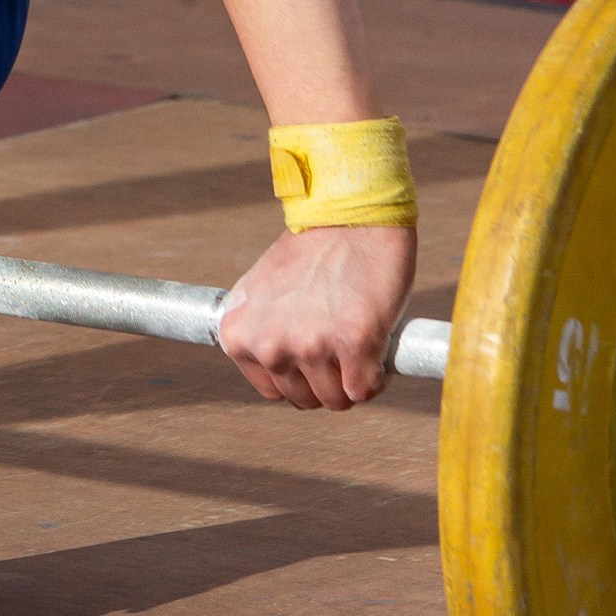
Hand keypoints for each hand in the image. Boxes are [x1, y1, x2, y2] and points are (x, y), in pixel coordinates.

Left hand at [214, 220, 415, 409]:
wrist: (350, 215)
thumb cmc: (311, 251)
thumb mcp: (262, 291)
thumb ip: (259, 331)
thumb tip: (266, 366)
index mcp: (239, 334)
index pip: (272, 391)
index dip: (298, 377)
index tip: (314, 353)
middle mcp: (268, 344)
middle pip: (305, 400)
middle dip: (327, 380)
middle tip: (340, 346)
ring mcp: (310, 345)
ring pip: (337, 400)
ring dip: (352, 380)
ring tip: (356, 341)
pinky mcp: (353, 343)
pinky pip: (366, 390)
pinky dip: (376, 377)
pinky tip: (376, 348)